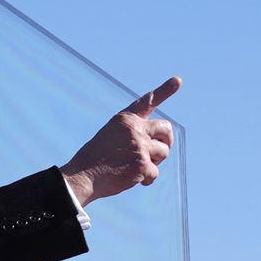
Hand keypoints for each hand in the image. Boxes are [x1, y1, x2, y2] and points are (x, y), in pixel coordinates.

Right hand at [60, 76, 180, 205]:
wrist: (83, 177)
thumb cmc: (94, 160)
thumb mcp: (110, 136)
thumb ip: (132, 134)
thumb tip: (156, 145)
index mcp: (125, 120)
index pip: (148, 101)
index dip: (165, 90)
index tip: (177, 81)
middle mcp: (135, 130)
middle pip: (166, 129)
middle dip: (166, 140)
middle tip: (158, 152)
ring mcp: (140, 147)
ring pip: (164, 152)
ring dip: (154, 162)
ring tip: (135, 167)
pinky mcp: (143, 165)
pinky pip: (155, 173)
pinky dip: (146, 179)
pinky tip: (132, 179)